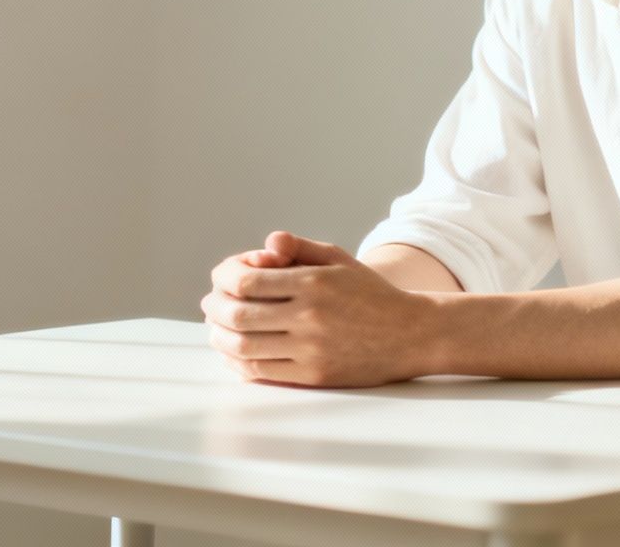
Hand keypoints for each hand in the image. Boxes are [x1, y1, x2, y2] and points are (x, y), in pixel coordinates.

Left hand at [201, 231, 437, 387]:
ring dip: (220, 337)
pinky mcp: (314, 376)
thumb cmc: (370, 293)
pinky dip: (239, 362)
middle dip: (214, 308)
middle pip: (238, 315)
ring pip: (244, 347)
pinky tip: (235, 352)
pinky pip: (262, 373)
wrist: (410, 334)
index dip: (224, 277)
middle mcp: (309, 317)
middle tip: (210, 303)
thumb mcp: (339, 259)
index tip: (222, 276)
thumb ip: (300, 247)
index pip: (247, 281)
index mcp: (313, 283)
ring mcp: (310, 350)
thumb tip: (267, 243)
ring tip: (217, 328)